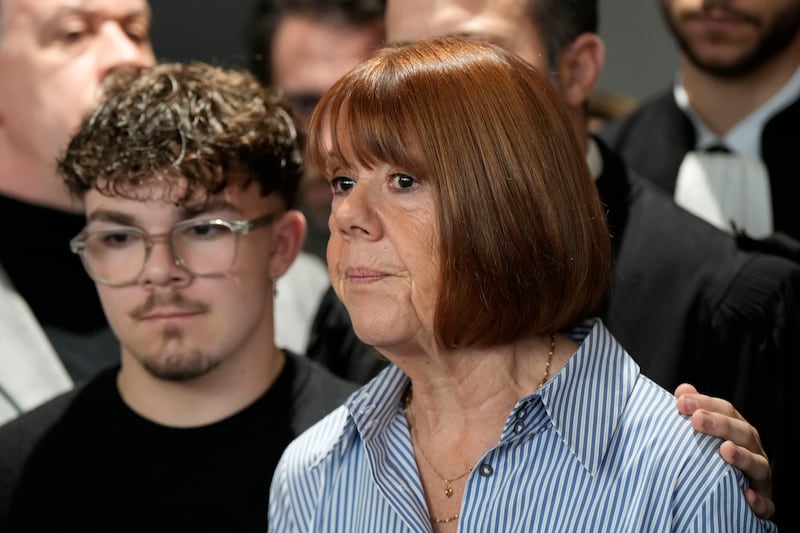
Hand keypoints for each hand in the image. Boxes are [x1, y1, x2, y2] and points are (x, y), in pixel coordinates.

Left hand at [674, 383, 773, 518]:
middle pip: (742, 433)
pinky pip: (766, 504)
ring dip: (743, 457)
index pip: (726, 411)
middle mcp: (752, 450)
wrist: (732, 495)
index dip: (706, 403)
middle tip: (697, 419)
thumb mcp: (704, 434)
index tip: (681, 401)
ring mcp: (759, 476)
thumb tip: (683, 390)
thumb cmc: (713, 457)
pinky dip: (758, 500)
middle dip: (721, 424)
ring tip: (725, 450)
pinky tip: (746, 495)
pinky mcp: (763, 503)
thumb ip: (695, 412)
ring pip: (758, 464)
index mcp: (738, 431)